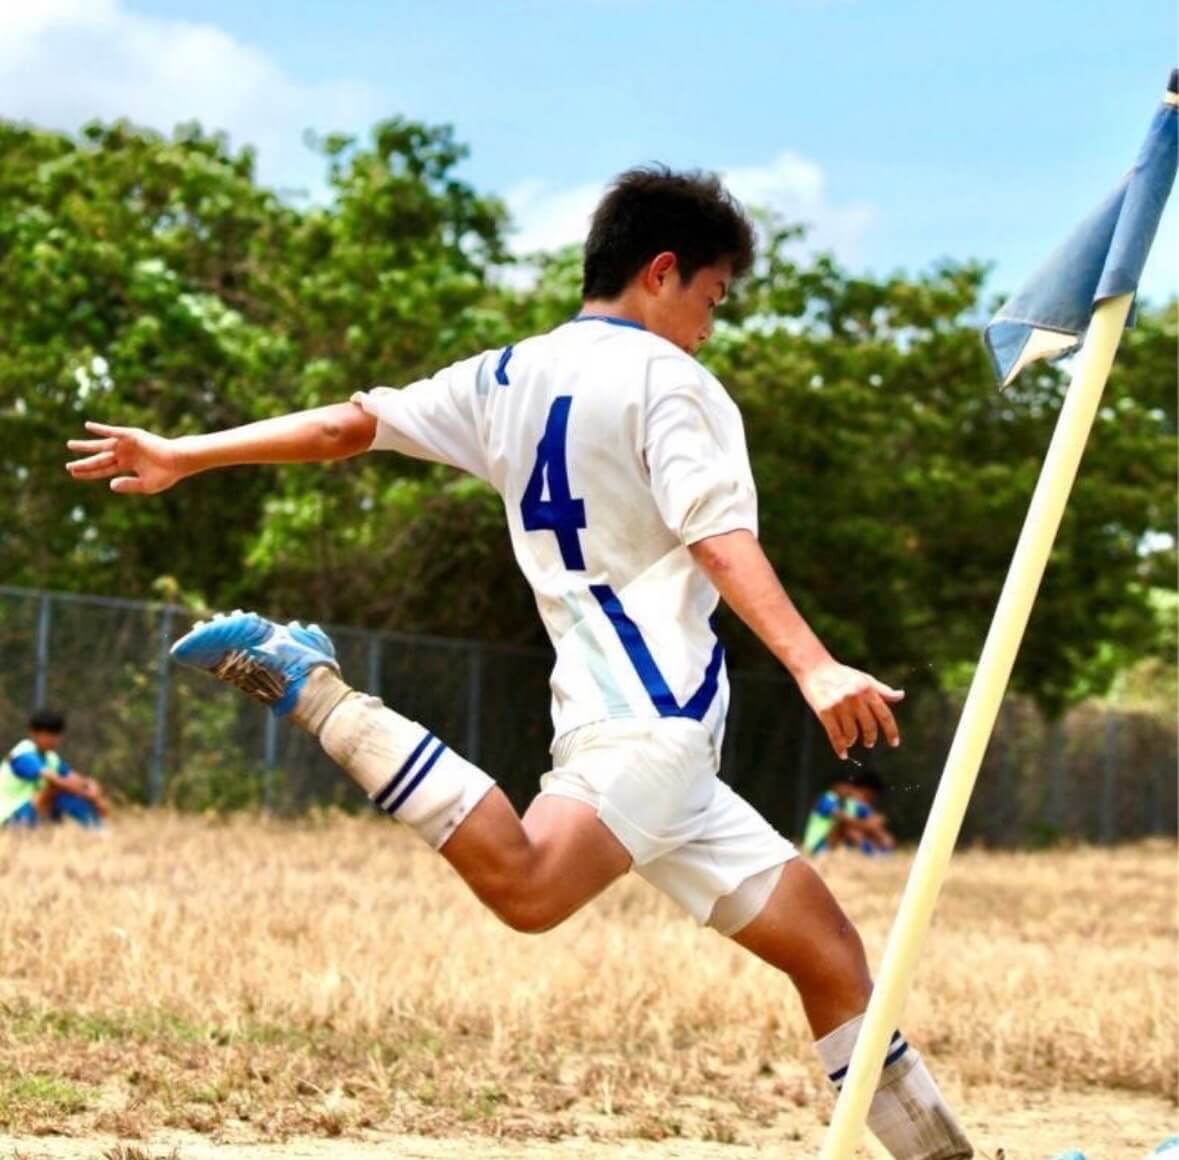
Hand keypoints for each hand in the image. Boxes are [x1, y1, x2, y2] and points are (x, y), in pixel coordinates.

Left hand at [66, 422, 183, 494]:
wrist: (178, 461)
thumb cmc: (166, 474)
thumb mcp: (145, 485)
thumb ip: (127, 485)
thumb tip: (109, 485)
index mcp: (128, 465)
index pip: (104, 469)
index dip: (89, 473)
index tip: (73, 474)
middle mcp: (125, 454)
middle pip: (99, 458)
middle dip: (84, 462)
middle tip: (68, 466)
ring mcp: (127, 444)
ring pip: (102, 445)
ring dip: (86, 445)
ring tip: (70, 445)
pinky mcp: (131, 436)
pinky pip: (113, 432)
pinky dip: (101, 429)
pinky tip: (88, 426)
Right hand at [795, 659, 903, 759]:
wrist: (814, 667)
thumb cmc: (841, 674)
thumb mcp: (864, 679)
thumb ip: (882, 690)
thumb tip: (901, 695)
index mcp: (867, 690)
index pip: (884, 715)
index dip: (891, 731)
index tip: (894, 743)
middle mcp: (855, 697)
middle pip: (869, 726)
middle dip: (870, 738)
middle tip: (869, 743)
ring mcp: (839, 705)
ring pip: (851, 733)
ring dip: (852, 740)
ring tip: (851, 741)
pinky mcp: (824, 711)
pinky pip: (835, 735)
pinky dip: (840, 747)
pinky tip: (843, 754)